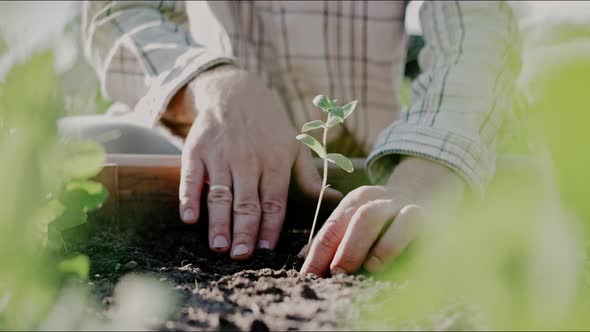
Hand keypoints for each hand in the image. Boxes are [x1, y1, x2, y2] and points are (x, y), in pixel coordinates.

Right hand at [176, 65, 341, 259]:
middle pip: (247, 202)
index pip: (274, 201)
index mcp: (275, 161)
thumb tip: (334, 198)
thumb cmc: (269, 127)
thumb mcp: (295, 146)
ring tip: (219, 248)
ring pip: (220, 194)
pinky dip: (189, 197)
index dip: (271, 228)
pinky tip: (189, 218)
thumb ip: (309, 176)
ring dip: (219, 222)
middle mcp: (248, 159)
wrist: (234, 92)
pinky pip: (191, 177)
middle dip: (245, 232)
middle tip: (241, 257)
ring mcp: (221, 155)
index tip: (267, 252)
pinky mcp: (196, 150)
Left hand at [300, 157, 464, 276]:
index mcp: (356, 200)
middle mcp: (376, 198)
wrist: (432, 198)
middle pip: (352, 217)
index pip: (332, 226)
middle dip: (339, 247)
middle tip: (332, 274)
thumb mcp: (360, 226)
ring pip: (372, 216)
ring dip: (359, 244)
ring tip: (352, 270)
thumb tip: (302, 257)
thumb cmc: (389, 222)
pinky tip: (380, 263)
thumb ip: (335, 240)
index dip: (318, 252)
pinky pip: (406, 223)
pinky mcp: (422, 213)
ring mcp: (399, 203)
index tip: (307, 275)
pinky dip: (391, 243)